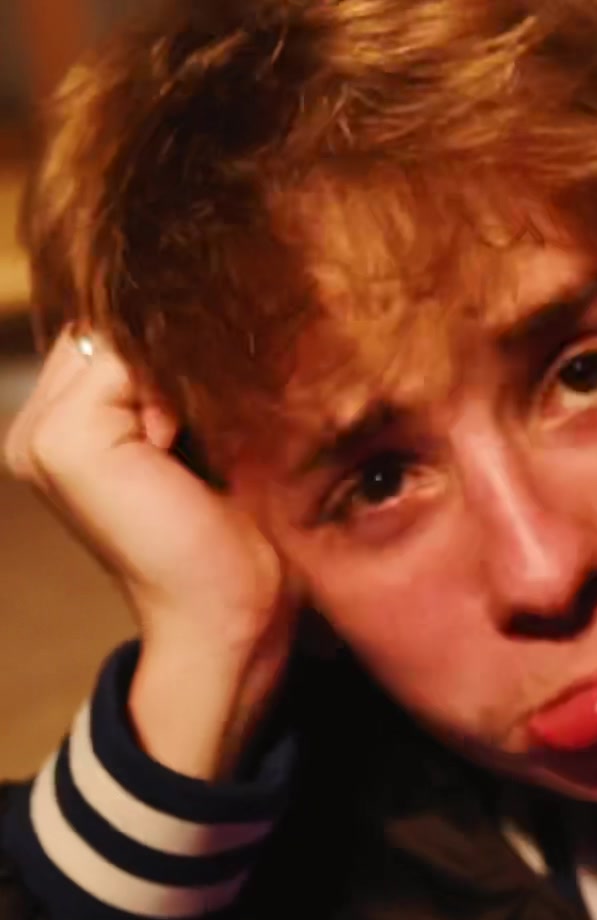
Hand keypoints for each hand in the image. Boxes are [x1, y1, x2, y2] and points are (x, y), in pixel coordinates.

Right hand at [4, 329, 297, 777]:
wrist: (232, 618)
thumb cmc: (236, 540)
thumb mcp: (201, 438)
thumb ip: (169, 378)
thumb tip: (188, 299)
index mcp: (63, 428)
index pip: (107, 334)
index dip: (165, 351)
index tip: (211, 407)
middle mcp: (35, 428)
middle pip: (103, 327)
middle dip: (162, 357)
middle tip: (202, 429)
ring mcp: (39, 435)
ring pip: (111, 338)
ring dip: (168, 374)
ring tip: (192, 443)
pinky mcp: (61, 442)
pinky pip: (119, 361)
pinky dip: (165, 390)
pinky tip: (180, 447)